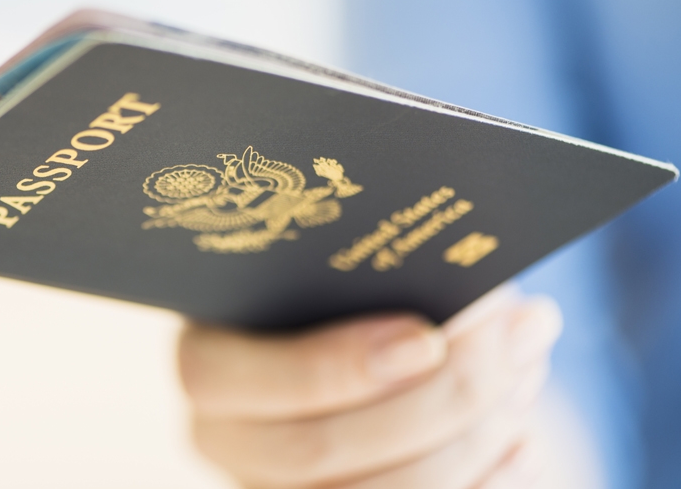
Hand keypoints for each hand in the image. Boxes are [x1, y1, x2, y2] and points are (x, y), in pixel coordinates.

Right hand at [177, 288, 562, 488]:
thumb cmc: (344, 290)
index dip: (327, 367)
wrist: (350, 340)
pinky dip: (477, 484)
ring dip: (466, 441)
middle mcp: (226, 440)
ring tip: (526, 377)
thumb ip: (375, 267)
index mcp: (207, 364)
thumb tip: (472, 293)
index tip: (426, 338)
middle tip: (515, 345)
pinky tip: (517, 437)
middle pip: (312, 451)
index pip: (225, 379)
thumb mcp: (339, 266)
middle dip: (431, 403)